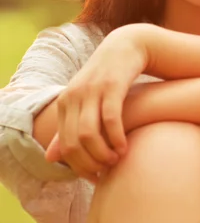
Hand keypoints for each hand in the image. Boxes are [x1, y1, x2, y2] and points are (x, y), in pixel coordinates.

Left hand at [45, 24, 148, 182]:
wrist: (126, 46)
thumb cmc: (107, 78)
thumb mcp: (84, 100)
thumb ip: (68, 127)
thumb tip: (49, 158)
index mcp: (65, 101)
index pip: (64, 146)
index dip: (80, 167)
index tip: (96, 176)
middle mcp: (75, 96)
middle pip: (74, 143)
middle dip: (91, 163)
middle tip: (107, 169)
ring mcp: (92, 90)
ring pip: (88, 134)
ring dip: (103, 153)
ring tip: (116, 159)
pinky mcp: (112, 85)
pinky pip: (110, 119)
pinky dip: (116, 138)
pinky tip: (125, 147)